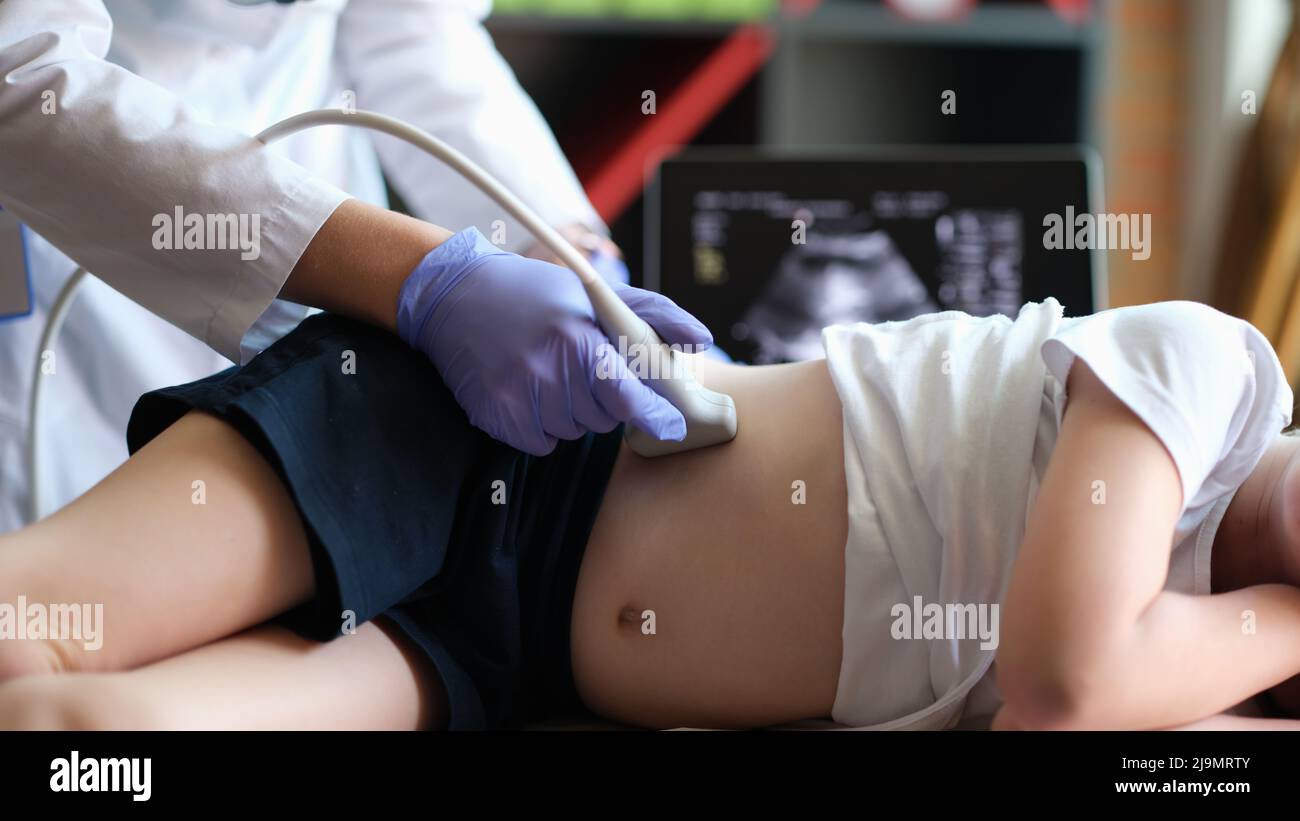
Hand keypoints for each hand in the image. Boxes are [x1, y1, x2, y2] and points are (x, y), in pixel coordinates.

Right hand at [397, 228, 712, 454]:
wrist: (455, 294)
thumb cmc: (535, 291)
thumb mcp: (595, 291)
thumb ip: (655, 315)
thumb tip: (702, 339)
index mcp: (579, 339)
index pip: (630, 397)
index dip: (655, 415)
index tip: (672, 425)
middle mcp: (548, 372)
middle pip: (605, 418)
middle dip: (605, 399)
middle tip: (583, 367)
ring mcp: (518, 398)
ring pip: (574, 431)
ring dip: (573, 411)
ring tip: (551, 372)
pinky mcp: (495, 417)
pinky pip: (542, 442)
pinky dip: (543, 424)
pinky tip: (529, 389)